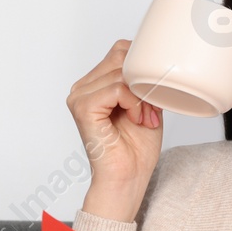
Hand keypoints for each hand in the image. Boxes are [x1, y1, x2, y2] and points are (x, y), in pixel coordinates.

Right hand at [66, 39, 162, 203]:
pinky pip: (116, 88)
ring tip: (144, 118)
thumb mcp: (146, 103)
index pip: (120, 51)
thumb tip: (152, 60)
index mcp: (94, 84)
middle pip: (120, 57)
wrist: (128, 179)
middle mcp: (82, 88)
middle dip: (143, 81)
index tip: (152, 97)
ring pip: (121, 73)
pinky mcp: (82, 107)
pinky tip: (136, 120)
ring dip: (142, 97)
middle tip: (151, 109)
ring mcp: (79, 96)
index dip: (142, 68)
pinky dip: (133, 103)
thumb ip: (143, 80)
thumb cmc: (135, 149)